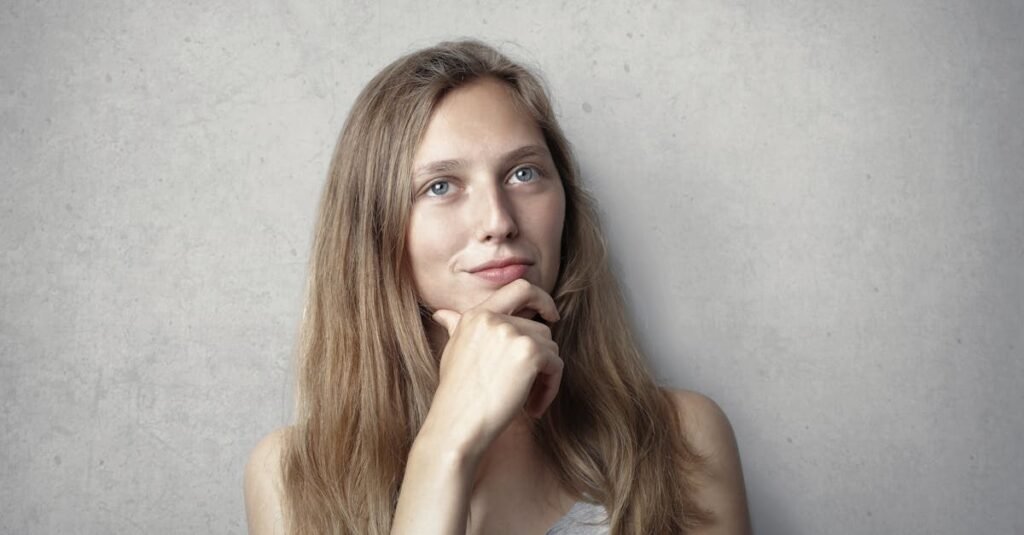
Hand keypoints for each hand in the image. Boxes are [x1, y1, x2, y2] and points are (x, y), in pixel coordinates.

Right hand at [421, 279, 562, 462]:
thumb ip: (456, 328)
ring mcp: (512, 333)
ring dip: (545, 377)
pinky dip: (550, 389)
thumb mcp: (452, 353)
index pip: (519, 288)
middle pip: (541, 328)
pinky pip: (556, 366)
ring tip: (527, 400)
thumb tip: (442, 314)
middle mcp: (493, 318)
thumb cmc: (454, 396)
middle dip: (542, 358)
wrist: (456, 425)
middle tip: (533, 384)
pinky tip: (533, 408)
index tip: (551, 315)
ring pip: (550, 348)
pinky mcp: (530, 353)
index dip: (541, 298)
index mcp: (476, 315)